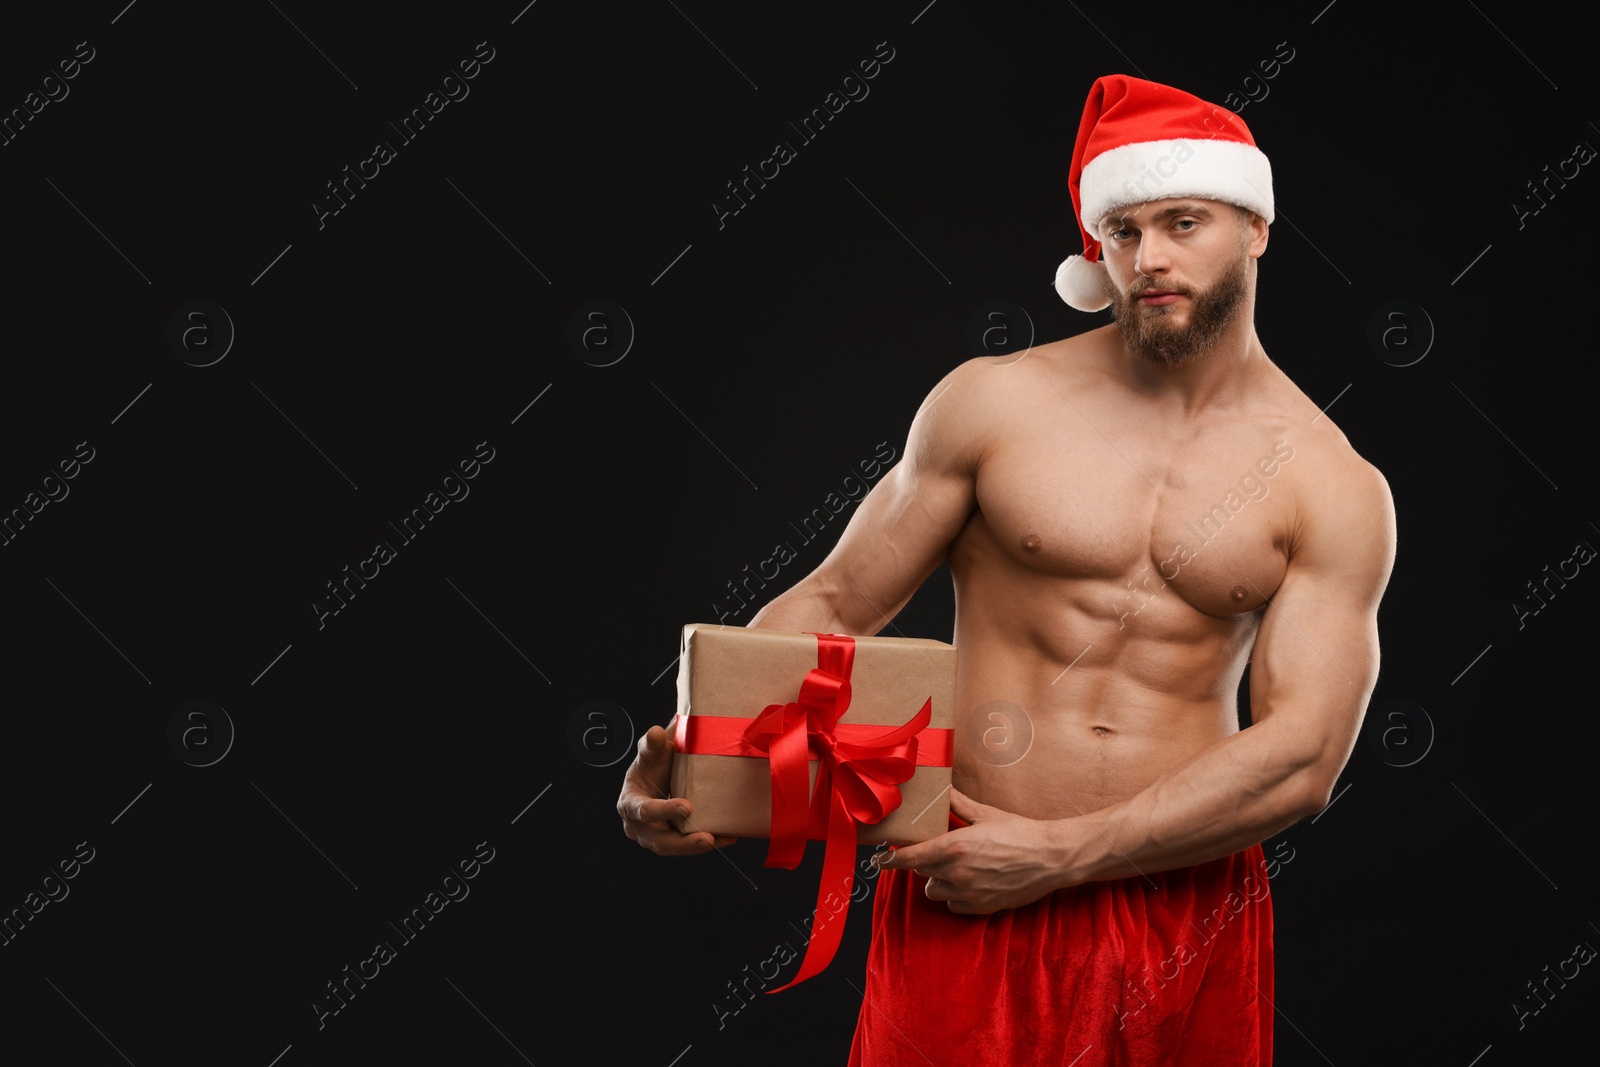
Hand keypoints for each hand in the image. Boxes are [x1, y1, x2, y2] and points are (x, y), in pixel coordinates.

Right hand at [617, 713, 737, 854]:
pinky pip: (688, 846)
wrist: (660, 773)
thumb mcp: (650, 751)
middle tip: (707, 838)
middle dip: (683, 842)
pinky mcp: (672, 840)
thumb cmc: (652, 763)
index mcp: (629, 803)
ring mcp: (654, 836)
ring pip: (674, 848)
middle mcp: (639, 826)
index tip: (687, 806)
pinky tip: (727, 837)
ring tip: (720, 839)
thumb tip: (656, 733)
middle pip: (659, 840)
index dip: (664, 811)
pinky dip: (707, 843)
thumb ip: (651, 744)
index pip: (644, 811)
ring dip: (697, 847)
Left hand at [871, 786, 1066, 912]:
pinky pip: (953, 905)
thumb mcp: (985, 813)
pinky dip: (954, 896)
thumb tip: (942, 789)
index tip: (879, 860)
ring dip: (937, 880)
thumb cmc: (1019, 832)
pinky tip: (968, 883)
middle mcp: (956, 873)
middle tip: (940, 851)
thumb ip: (957, 804)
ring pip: (934, 891)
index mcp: (954, 847)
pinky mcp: (981, 907)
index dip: (890, 860)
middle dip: (925, 862)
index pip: (910, 858)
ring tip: (954, 868)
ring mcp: (968, 893)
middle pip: (921, 873)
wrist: (1050, 858)